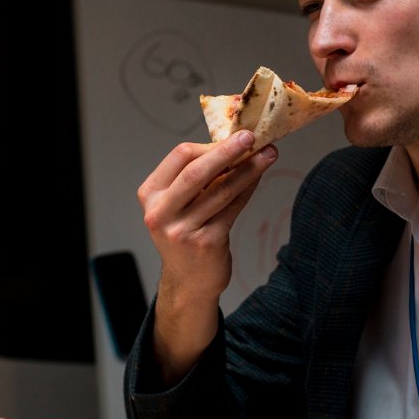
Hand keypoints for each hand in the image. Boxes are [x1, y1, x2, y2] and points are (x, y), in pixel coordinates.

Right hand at [137, 129, 276, 307]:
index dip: (209, 145)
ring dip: (248, 169)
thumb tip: (230, 144)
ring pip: (221, 190)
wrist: (188, 282)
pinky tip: (259, 178)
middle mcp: (160, 213)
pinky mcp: (206, 242)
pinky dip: (248, 189)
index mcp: (149, 195)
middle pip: (196, 172)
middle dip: (227, 150)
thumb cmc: (184, 234)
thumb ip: (194, 178)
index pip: (179, 157)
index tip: (233, 136)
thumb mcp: (176, 205)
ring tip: (268, 154)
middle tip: (251, 136)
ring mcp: (182, 230)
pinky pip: (232, 208)